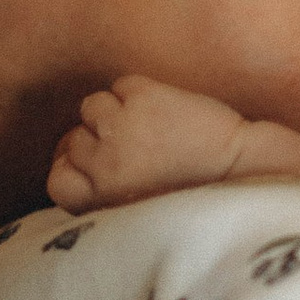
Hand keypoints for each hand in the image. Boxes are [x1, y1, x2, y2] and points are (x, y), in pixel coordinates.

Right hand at [51, 73, 250, 212]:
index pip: (57, 182)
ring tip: (147, 125)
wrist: (242, 171)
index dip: (69, 169)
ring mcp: (121, 129)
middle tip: (130, 144)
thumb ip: (103, 194)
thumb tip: (71, 162)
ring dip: (114, 112)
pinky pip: (122, 85)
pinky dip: (139, 92)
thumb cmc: (194, 194)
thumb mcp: (137, 213)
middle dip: (97, 140)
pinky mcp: (143, 98)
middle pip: (72, 141)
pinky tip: (164, 109)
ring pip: (92, 107)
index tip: (89, 165)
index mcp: (102, 201)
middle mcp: (104, 166)